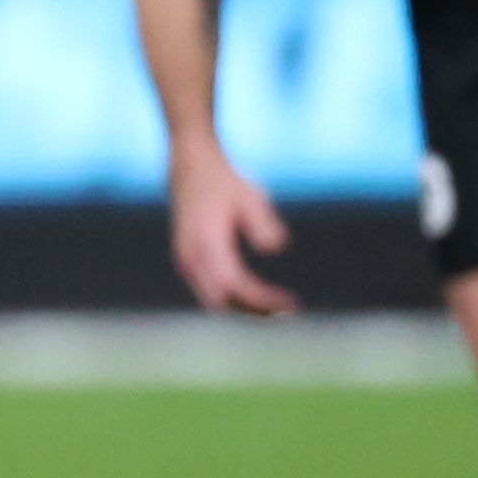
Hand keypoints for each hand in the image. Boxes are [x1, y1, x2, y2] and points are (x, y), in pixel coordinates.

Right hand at [168, 144, 296, 316]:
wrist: (190, 166)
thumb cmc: (224, 182)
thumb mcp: (250, 196)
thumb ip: (263, 224)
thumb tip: (276, 249)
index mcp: (206, 242)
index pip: (235, 285)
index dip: (263, 299)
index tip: (291, 303)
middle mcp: (191, 257)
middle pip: (223, 301)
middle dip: (254, 310)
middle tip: (287, 311)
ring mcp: (185, 261)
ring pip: (214, 300)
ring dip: (243, 307)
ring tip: (276, 307)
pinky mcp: (187, 261)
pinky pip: (209, 291)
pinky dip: (232, 298)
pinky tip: (256, 293)